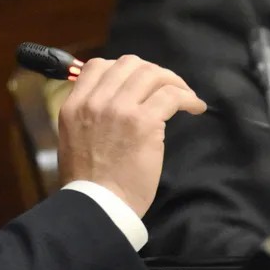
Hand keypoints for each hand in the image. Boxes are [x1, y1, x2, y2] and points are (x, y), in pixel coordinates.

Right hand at [56, 55, 205, 216]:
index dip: (121, 69)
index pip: (97, 65)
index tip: (137, 82)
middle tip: (165, 87)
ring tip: (185, 95)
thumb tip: (115, 100)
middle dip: (151, 71)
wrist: (97, 206)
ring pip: (152, 74)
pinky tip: (195, 108)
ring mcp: (120, 109)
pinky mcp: (144, 122)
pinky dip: (188, 98)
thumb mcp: (73, 138)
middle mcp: (95, 101)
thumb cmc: (88, 182)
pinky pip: (172, 95)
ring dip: (173, 81)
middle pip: (129, 64)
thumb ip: (89, 114)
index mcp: (74, 105)